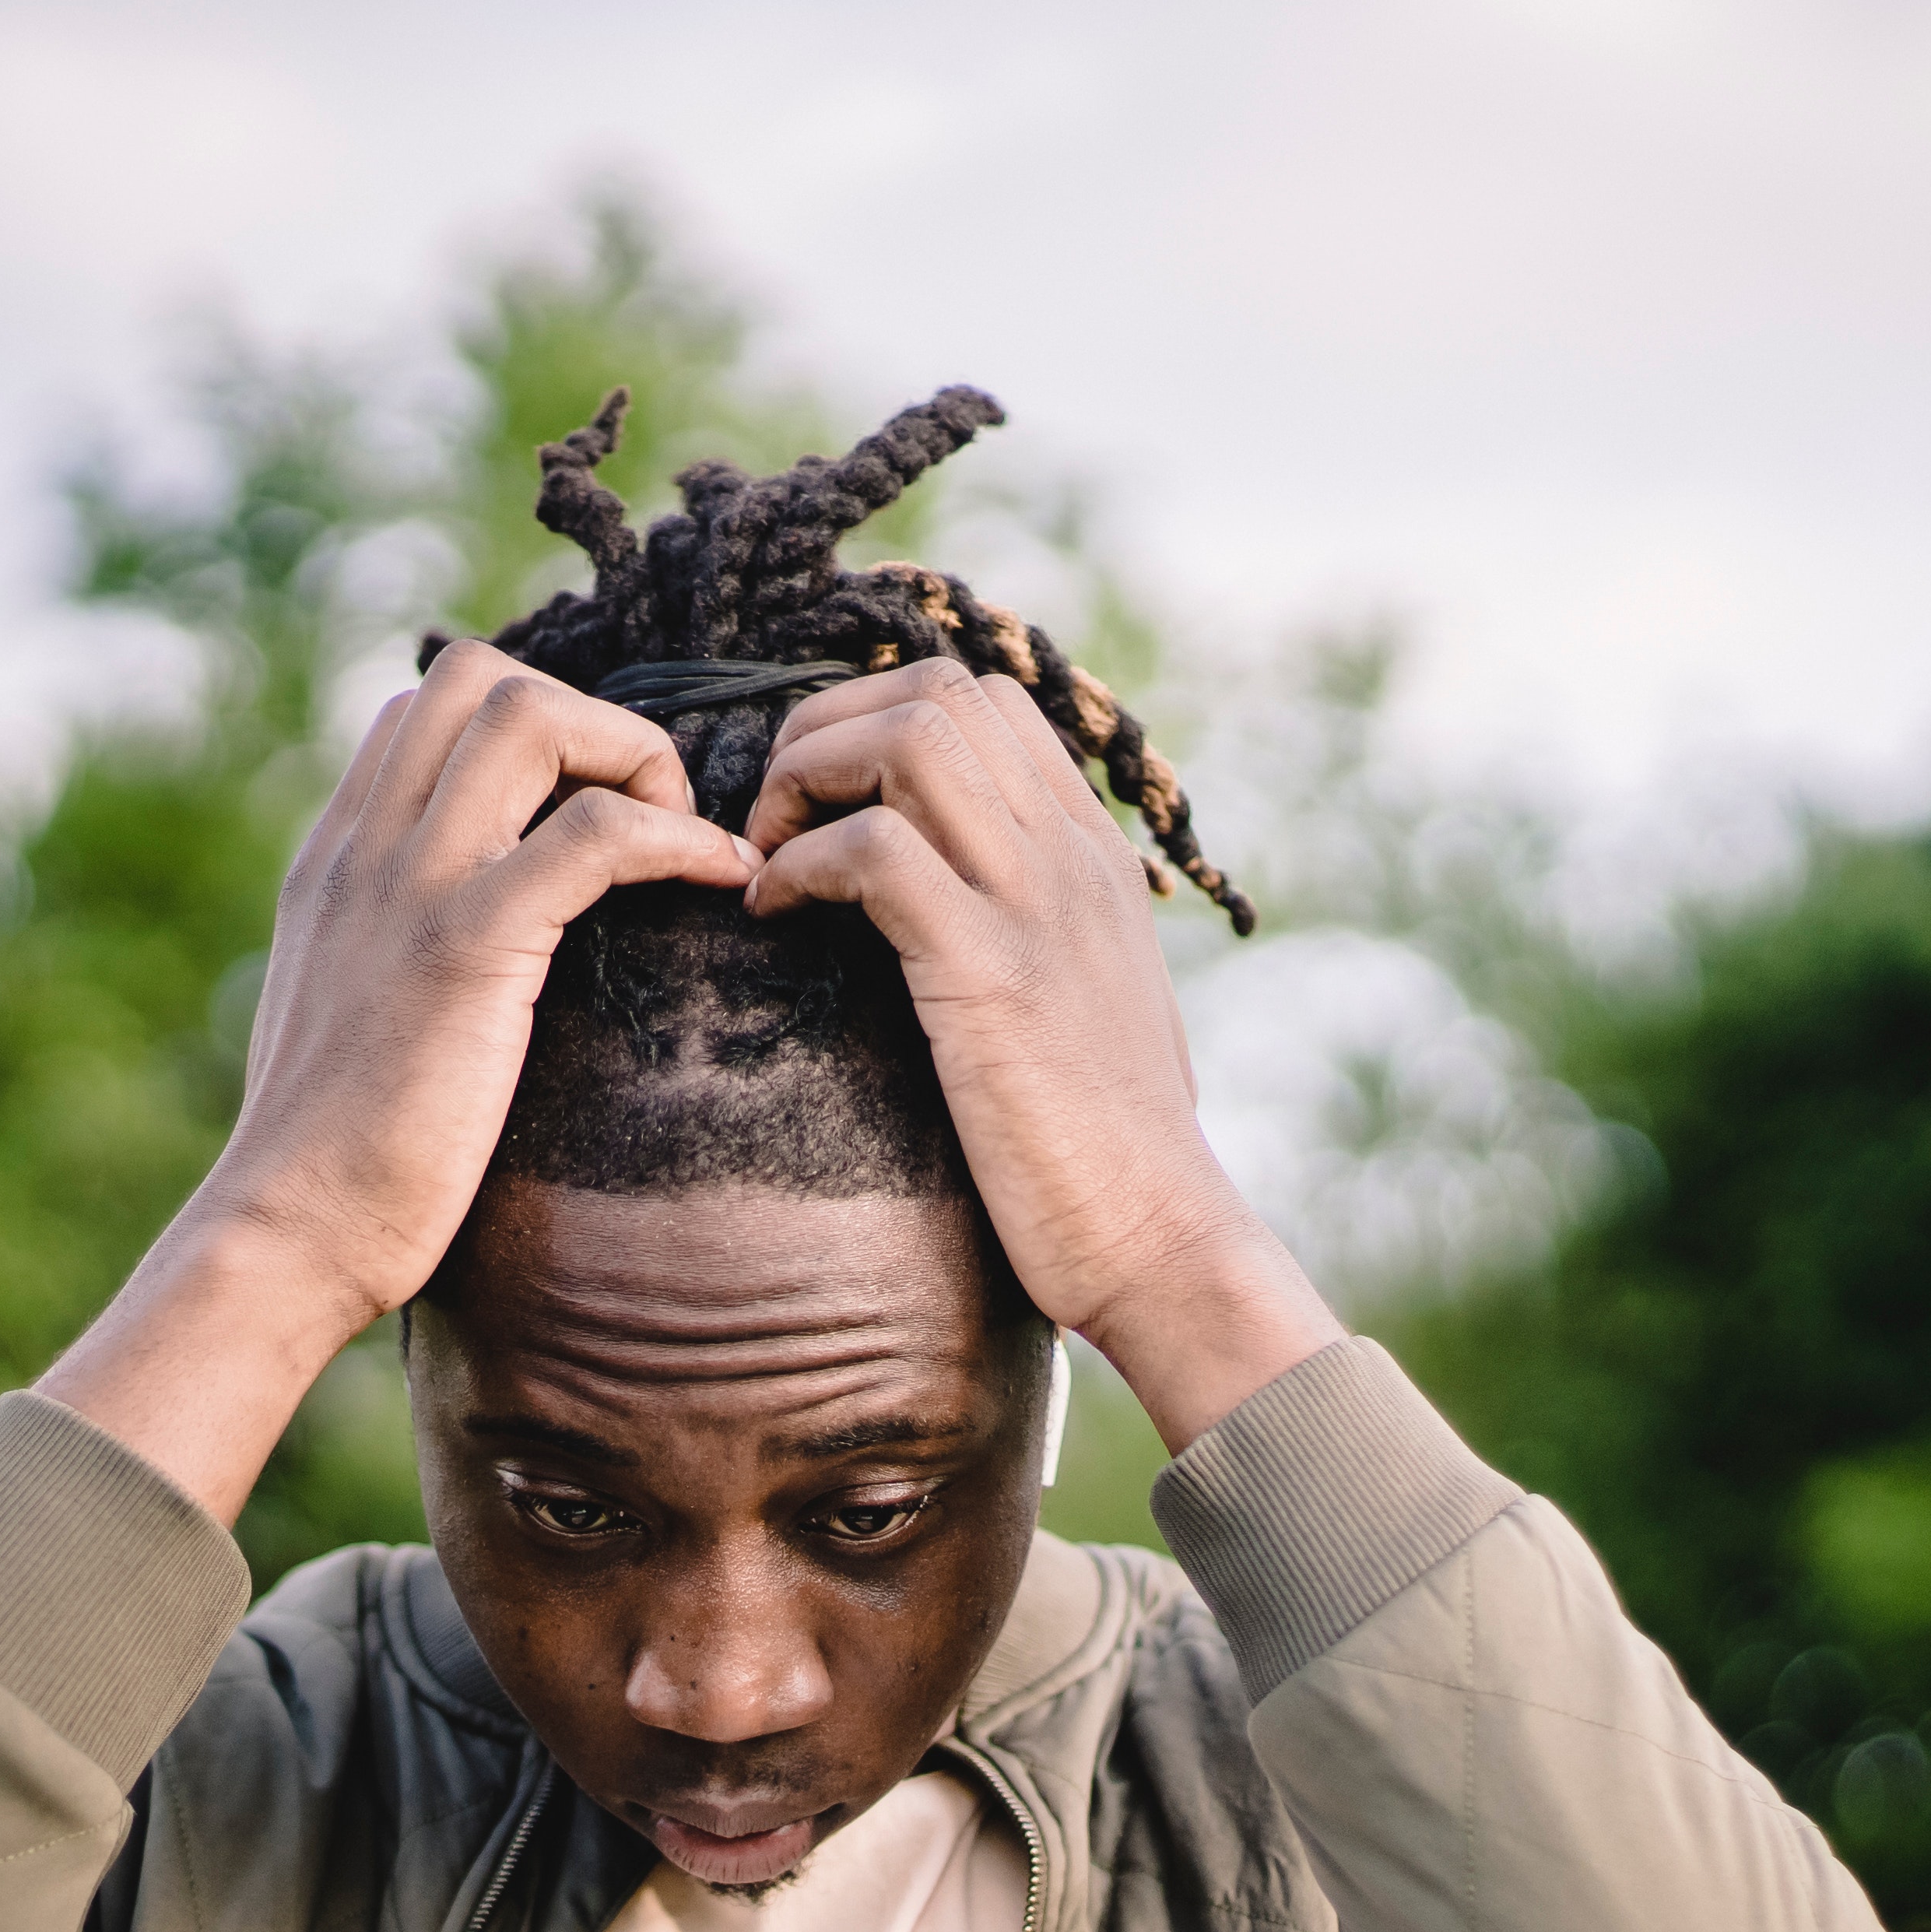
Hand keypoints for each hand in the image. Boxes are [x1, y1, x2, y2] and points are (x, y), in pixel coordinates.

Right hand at [38, 646, 756, 1518]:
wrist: (288, 1235)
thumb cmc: (334, 1160)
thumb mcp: (349, 1019)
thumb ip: (388, 955)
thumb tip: (457, 956)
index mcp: (336, 860)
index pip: (424, 711)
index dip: (529, 731)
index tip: (592, 817)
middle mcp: (365, 848)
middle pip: (479, 678)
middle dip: (586, 719)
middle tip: (642, 821)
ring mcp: (409, 887)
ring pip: (530, 716)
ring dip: (631, 756)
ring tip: (679, 840)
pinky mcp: (465, 947)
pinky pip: (594, 834)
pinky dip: (677, 837)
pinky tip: (719, 881)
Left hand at [743, 658, 1340, 1449]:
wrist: (1160, 1241)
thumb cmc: (1104, 1156)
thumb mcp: (1080, 1011)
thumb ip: (1033, 941)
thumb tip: (953, 923)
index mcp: (1093, 858)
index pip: (985, 702)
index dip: (874, 720)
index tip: (821, 805)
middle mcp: (1071, 858)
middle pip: (938, 690)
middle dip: (826, 729)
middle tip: (775, 821)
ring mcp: (1036, 906)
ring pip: (910, 738)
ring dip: (809, 779)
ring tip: (770, 859)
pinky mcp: (989, 974)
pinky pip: (875, 850)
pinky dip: (800, 864)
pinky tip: (774, 916)